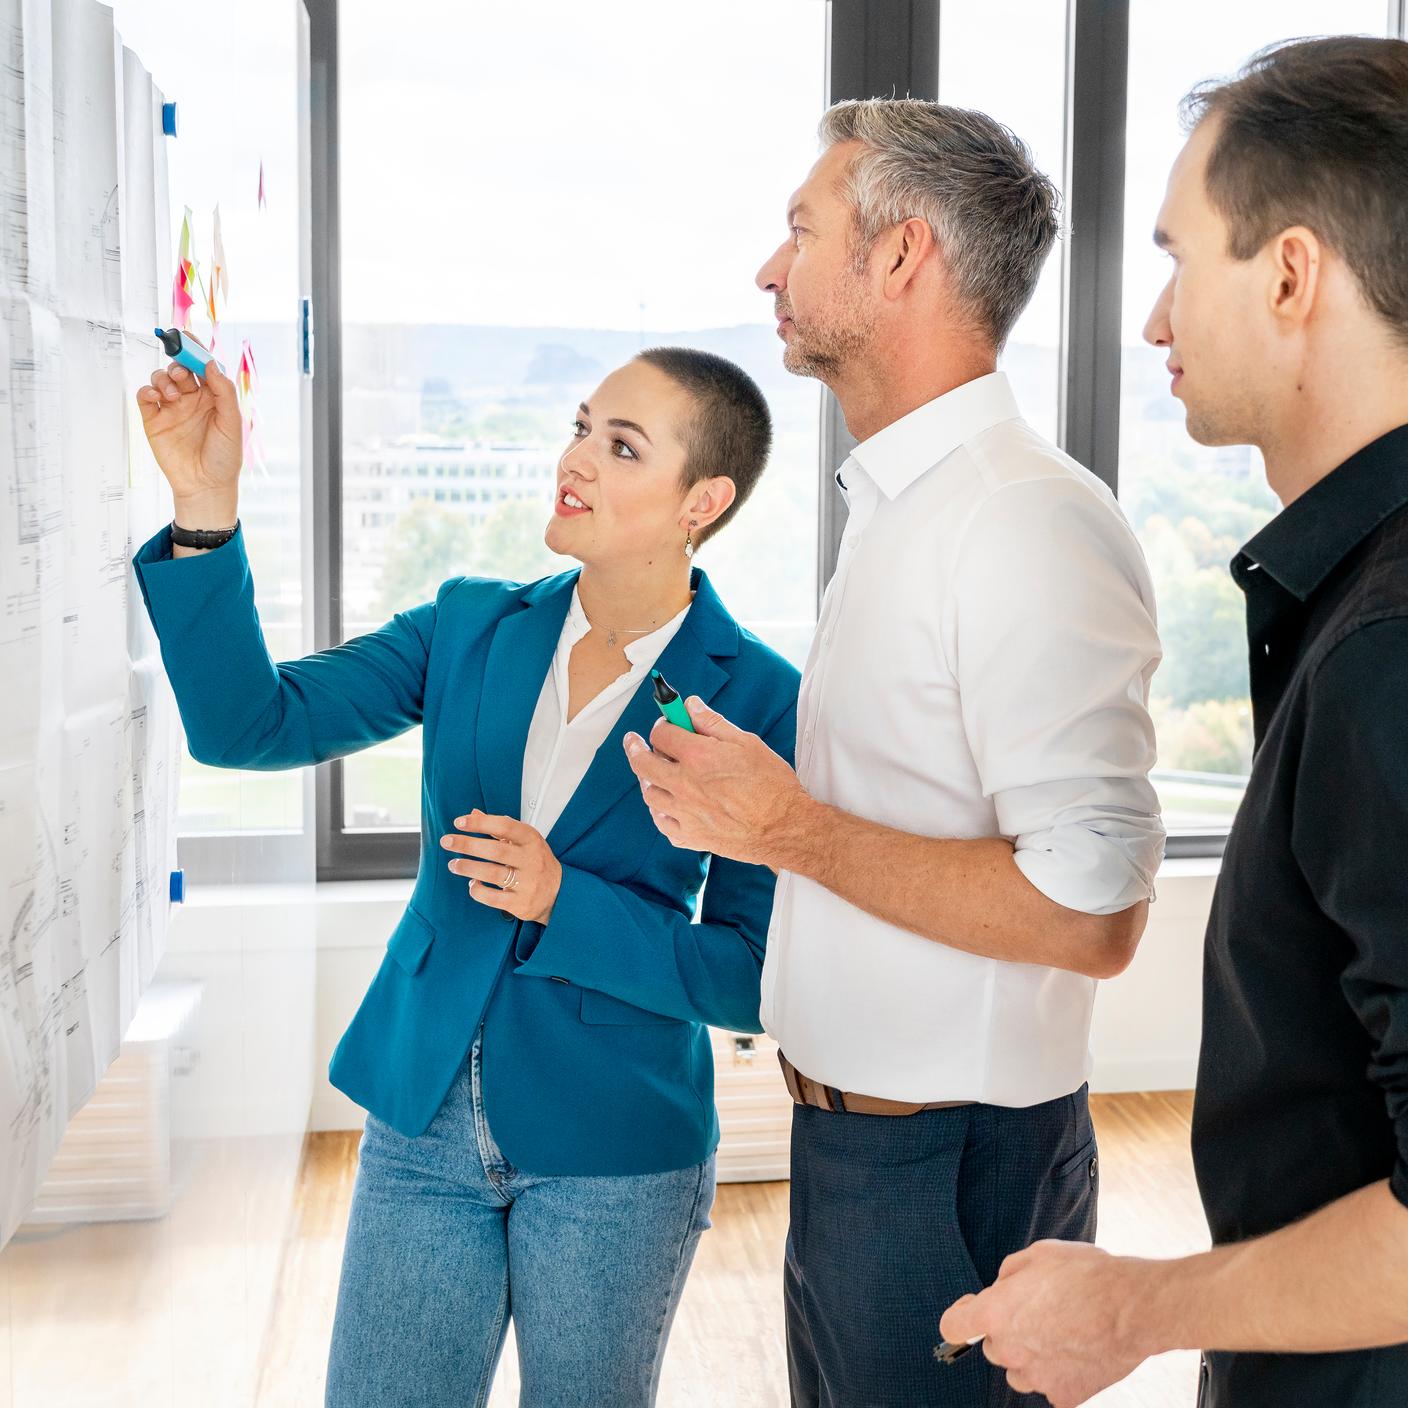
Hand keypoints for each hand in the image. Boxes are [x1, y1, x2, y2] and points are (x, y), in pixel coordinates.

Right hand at [135, 359, 242, 520]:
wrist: (205, 486)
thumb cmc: (224, 458)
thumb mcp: (232, 423)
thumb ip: (224, 392)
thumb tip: (211, 364)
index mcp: (213, 397)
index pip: (203, 366)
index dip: (194, 349)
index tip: (186, 337)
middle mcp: (192, 399)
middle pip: (180, 368)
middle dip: (179, 363)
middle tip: (182, 374)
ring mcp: (172, 408)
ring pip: (161, 378)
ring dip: (164, 379)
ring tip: (173, 396)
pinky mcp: (154, 420)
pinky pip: (145, 396)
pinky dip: (147, 390)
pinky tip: (156, 396)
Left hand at [440, 809, 561, 923]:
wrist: (559, 893)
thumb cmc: (536, 862)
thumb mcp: (524, 841)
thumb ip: (498, 828)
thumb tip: (473, 813)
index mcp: (531, 840)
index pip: (505, 826)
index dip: (481, 823)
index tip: (459, 822)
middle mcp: (531, 860)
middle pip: (496, 850)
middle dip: (467, 845)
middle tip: (447, 841)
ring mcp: (527, 882)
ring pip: (492, 873)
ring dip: (468, 868)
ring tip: (453, 864)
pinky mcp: (521, 903)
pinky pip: (493, 897)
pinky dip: (478, 890)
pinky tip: (472, 884)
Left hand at [622, 696, 806, 865]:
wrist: (784, 828)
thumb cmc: (772, 786)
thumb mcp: (747, 743)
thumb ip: (713, 723)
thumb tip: (691, 706)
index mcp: (698, 757)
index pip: (662, 734)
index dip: (663, 724)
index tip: (666, 723)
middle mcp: (684, 785)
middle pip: (643, 763)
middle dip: (635, 747)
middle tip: (633, 742)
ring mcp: (684, 813)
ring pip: (649, 794)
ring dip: (647, 779)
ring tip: (651, 773)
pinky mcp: (690, 836)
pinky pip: (662, 823)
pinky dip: (659, 811)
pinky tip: (665, 805)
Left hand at [938, 1241, 1157, 1406]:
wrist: (1132, 1307)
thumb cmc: (1085, 1274)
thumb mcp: (1038, 1254)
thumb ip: (1009, 1273)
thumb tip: (1002, 1288)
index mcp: (996, 1314)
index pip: (953, 1326)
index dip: (961, 1315)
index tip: (974, 1308)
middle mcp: (1010, 1350)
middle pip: (993, 1347)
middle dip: (1007, 1330)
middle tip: (1039, 1311)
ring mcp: (1038, 1377)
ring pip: (1019, 1371)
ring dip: (1030, 1356)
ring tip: (1061, 1332)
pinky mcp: (1066, 1396)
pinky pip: (1051, 1386)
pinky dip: (1059, 1374)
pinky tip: (1078, 1352)